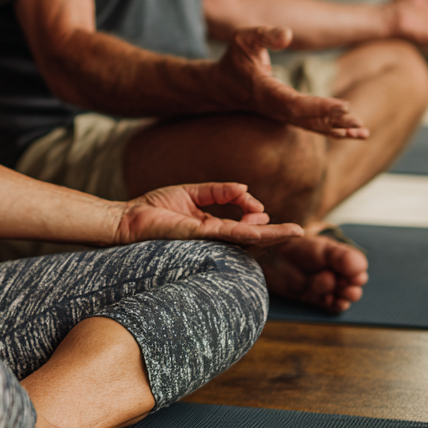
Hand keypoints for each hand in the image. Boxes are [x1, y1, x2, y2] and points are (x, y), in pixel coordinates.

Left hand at [116, 182, 302, 245]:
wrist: (127, 219)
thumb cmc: (153, 208)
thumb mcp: (190, 193)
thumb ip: (217, 191)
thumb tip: (245, 188)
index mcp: (211, 227)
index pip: (242, 226)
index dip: (256, 216)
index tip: (260, 208)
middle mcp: (213, 237)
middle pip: (251, 237)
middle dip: (275, 233)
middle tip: (299, 230)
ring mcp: (209, 238)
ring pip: (247, 239)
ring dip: (272, 235)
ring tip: (296, 232)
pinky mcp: (201, 235)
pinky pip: (231, 232)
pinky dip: (252, 231)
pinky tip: (268, 229)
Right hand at [214, 26, 367, 138]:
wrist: (221, 86)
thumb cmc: (234, 59)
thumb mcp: (243, 38)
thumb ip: (264, 34)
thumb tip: (288, 34)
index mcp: (263, 91)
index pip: (293, 104)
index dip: (318, 106)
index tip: (343, 106)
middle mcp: (273, 108)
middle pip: (306, 120)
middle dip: (332, 121)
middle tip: (356, 120)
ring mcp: (281, 115)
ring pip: (311, 127)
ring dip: (338, 130)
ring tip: (363, 131)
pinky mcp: (288, 116)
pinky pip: (312, 126)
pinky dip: (333, 130)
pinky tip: (354, 132)